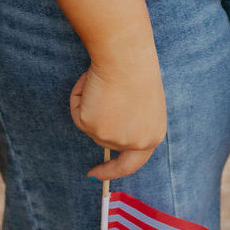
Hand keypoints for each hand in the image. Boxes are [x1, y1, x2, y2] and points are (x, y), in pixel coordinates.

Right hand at [69, 55, 166, 180]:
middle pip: (105, 139)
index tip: (94, 174)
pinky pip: (77, 113)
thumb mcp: (143, 102)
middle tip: (98, 90)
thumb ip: (131, 121)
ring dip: (90, 102)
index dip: (112, 170)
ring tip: (102, 80)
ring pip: (89, 125)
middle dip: (98, 117)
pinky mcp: (93, 127)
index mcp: (152, 136)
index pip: (131, 164)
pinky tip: (91, 80)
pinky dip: (79, 96)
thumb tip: (107, 122)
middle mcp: (134, 143)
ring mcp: (113, 138)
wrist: (126, 56)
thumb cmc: (136, 67)